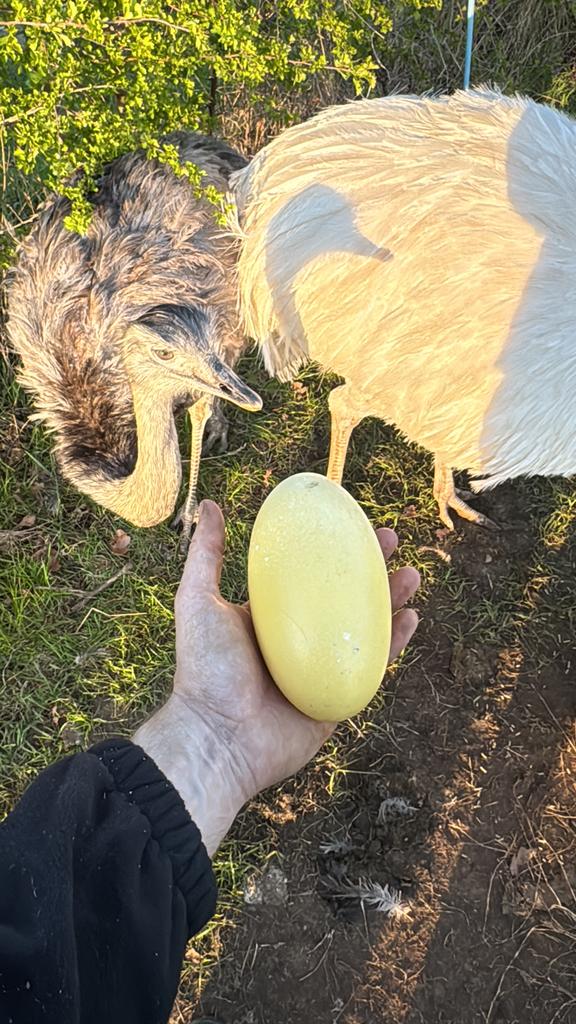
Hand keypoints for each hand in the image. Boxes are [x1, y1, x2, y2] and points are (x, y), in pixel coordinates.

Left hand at [135, 501, 418, 855]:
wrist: (218, 738)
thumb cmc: (204, 670)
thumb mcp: (198, 601)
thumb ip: (206, 556)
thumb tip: (209, 505)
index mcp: (269, 618)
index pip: (306, 576)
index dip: (331, 550)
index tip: (351, 523)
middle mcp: (298, 642)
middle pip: (342, 598)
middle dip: (369, 569)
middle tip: (390, 541)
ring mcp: (320, 671)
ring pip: (365, 629)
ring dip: (390, 601)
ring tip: (411, 574)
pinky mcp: (338, 699)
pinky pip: (374, 669)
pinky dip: (395, 645)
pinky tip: (411, 619)